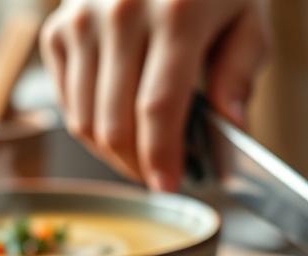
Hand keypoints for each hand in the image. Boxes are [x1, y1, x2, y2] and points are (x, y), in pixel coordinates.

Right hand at [40, 0, 268, 190]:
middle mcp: (119, 13)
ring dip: (114, 154)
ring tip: (145, 155)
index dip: (161, 156)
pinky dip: (92, 125)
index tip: (169, 185)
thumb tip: (230, 129)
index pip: (158, 107)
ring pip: (84, 120)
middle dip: (139, 166)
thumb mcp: (248, 19)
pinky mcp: (58, 28)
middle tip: (163, 175)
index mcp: (176, 13)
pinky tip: (121, 124)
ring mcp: (81, 20)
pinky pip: (66, 101)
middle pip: (115, 123)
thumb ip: (240, 75)